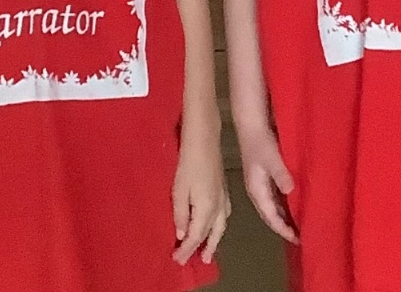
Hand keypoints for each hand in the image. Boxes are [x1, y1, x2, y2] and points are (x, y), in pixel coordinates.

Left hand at [172, 121, 229, 263]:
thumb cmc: (189, 162)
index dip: (187, 249)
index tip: (177, 259)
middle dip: (204, 248)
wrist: (204, 139)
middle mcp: (218, 205)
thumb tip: (182, 235)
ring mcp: (223, 196)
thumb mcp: (179, 190)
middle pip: (212, 233)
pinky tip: (216, 225)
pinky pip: (224, 215)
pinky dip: (220, 226)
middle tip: (198, 261)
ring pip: (221, 225)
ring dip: (215, 239)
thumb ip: (181, 214)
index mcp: (207, 207)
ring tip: (208, 250)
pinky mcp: (224, 189)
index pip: (196, 235)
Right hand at [237, 124, 297, 243]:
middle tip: (302, 237)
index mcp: (256, 190)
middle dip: (285, 226)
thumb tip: (290, 191)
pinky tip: (296, 202)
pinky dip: (286, 203)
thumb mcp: (271, 157)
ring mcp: (261, 182)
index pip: (271, 217)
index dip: (283, 229)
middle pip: (272, 215)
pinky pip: (277, 195)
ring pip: (274, 205)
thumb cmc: (260, 140)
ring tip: (301, 224)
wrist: (251, 122)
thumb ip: (280, 173)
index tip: (298, 240)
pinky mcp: (267, 174)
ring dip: (286, 215)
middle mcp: (258, 190)